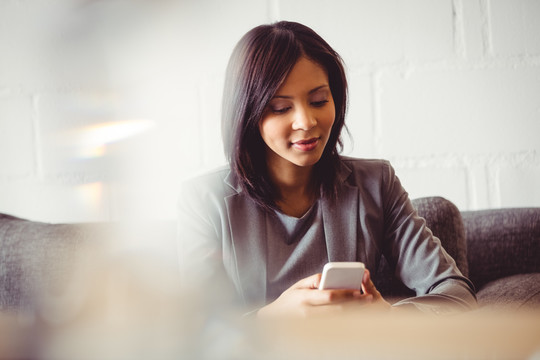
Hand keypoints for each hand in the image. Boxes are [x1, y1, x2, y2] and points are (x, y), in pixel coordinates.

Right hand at [257, 270, 387, 317]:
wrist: (273, 321)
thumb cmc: (287, 302)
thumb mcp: (296, 287)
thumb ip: (312, 281)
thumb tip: (326, 277)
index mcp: (305, 299)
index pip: (329, 296)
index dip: (346, 293)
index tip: (358, 290)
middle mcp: (309, 313)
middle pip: (338, 309)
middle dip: (355, 304)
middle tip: (369, 299)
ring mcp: (312, 325)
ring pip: (338, 320)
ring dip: (354, 314)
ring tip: (366, 308)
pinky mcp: (314, 333)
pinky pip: (334, 328)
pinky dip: (346, 322)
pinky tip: (356, 318)